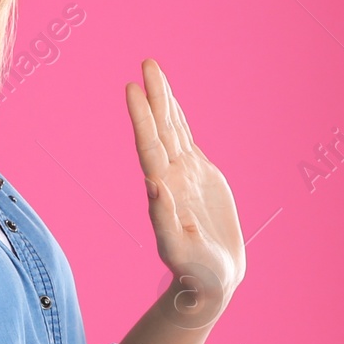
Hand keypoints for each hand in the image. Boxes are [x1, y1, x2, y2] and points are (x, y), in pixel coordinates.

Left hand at [125, 59, 245, 317]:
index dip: (142, 118)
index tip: (132, 90)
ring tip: (152, 67)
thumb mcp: (179, 250)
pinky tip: (170, 100)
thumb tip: (155, 187)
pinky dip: (177, 117)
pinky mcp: (198, 176)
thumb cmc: (194, 272)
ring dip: (163, 99)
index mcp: (162, 191)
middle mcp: (168, 176)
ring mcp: (183, 174)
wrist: (210, 279)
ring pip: (171, 128)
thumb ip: (165, 220)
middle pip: (159, 129)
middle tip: (146, 64)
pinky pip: (185, 139)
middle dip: (153, 97)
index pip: (149, 147)